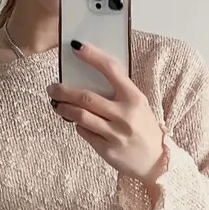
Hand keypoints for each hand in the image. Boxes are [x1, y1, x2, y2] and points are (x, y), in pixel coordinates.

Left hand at [47, 42, 168, 183]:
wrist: (155, 162)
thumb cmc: (144, 128)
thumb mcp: (139, 105)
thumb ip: (119, 92)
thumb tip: (88, 76)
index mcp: (135, 98)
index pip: (111, 70)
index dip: (92, 57)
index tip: (76, 47)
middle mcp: (125, 115)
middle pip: (87, 97)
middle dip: (64, 91)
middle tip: (52, 88)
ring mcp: (115, 134)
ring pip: (80, 116)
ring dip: (64, 108)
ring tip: (56, 104)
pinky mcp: (107, 150)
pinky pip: (84, 133)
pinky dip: (77, 124)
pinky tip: (75, 121)